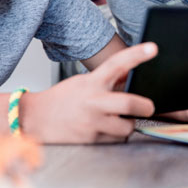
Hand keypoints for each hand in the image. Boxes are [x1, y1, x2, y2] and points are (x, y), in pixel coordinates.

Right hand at [22, 43, 155, 143]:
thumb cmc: (62, 99)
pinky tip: (105, 129)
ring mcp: (93, 122)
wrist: (35, 119)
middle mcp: (93, 101)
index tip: (152, 48)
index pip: (117, 64)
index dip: (136, 55)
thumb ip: (108, 80)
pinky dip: (116, 135)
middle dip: (145, 106)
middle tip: (148, 105)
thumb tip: (132, 77)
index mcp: (92, 82)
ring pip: (127, 126)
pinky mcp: (92, 139)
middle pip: (131, 103)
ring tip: (118, 119)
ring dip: (128, 124)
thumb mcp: (84, 82)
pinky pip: (116, 139)